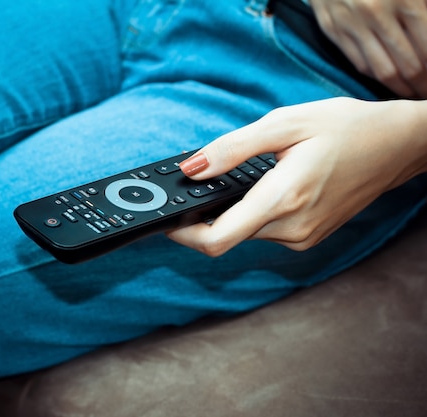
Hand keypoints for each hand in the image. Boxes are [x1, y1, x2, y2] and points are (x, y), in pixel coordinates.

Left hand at [167, 98, 426, 256]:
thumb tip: (191, 168)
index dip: (183, 234)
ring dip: (230, 211)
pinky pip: (265, 230)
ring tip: (236, 177)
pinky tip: (260, 186)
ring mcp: (302, 236)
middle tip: (199, 183)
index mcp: (283, 199)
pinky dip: (251, 212)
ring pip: (246, 232)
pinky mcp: (308, 235)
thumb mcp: (284, 124)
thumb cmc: (346, 128)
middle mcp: (292, 228)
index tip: (167, 219)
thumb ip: (232, 149)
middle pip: (227, 236)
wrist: (396, 145)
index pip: (218, 239)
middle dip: (204, 215)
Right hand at [309, 0, 426, 97]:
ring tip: (413, 94)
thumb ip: (424, 11)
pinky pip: (361, 64)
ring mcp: (353, 24)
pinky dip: (378, 77)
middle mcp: (378, 13)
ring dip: (402, 88)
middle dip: (424, 85)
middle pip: (409, 65)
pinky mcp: (335, 30)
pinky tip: (390, 82)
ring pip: (384, 71)